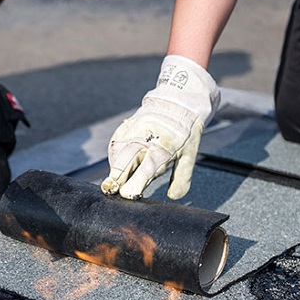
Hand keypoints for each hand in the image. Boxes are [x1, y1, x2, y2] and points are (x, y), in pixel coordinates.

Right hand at [101, 55, 219, 199]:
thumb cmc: (185, 132)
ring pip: (117, 153)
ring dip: (114, 168)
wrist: (177, 102)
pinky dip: (113, 156)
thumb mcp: (190, 154)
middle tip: (110, 190)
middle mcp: (145, 140)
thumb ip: (182, 178)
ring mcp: (134, 132)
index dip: (135, 184)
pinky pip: (116, 143)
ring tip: (112, 182)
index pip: (145, 171)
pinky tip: (115, 166)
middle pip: (125, 162)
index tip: (127, 195)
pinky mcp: (127, 126)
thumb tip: (174, 197)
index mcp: (162, 149)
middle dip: (116, 178)